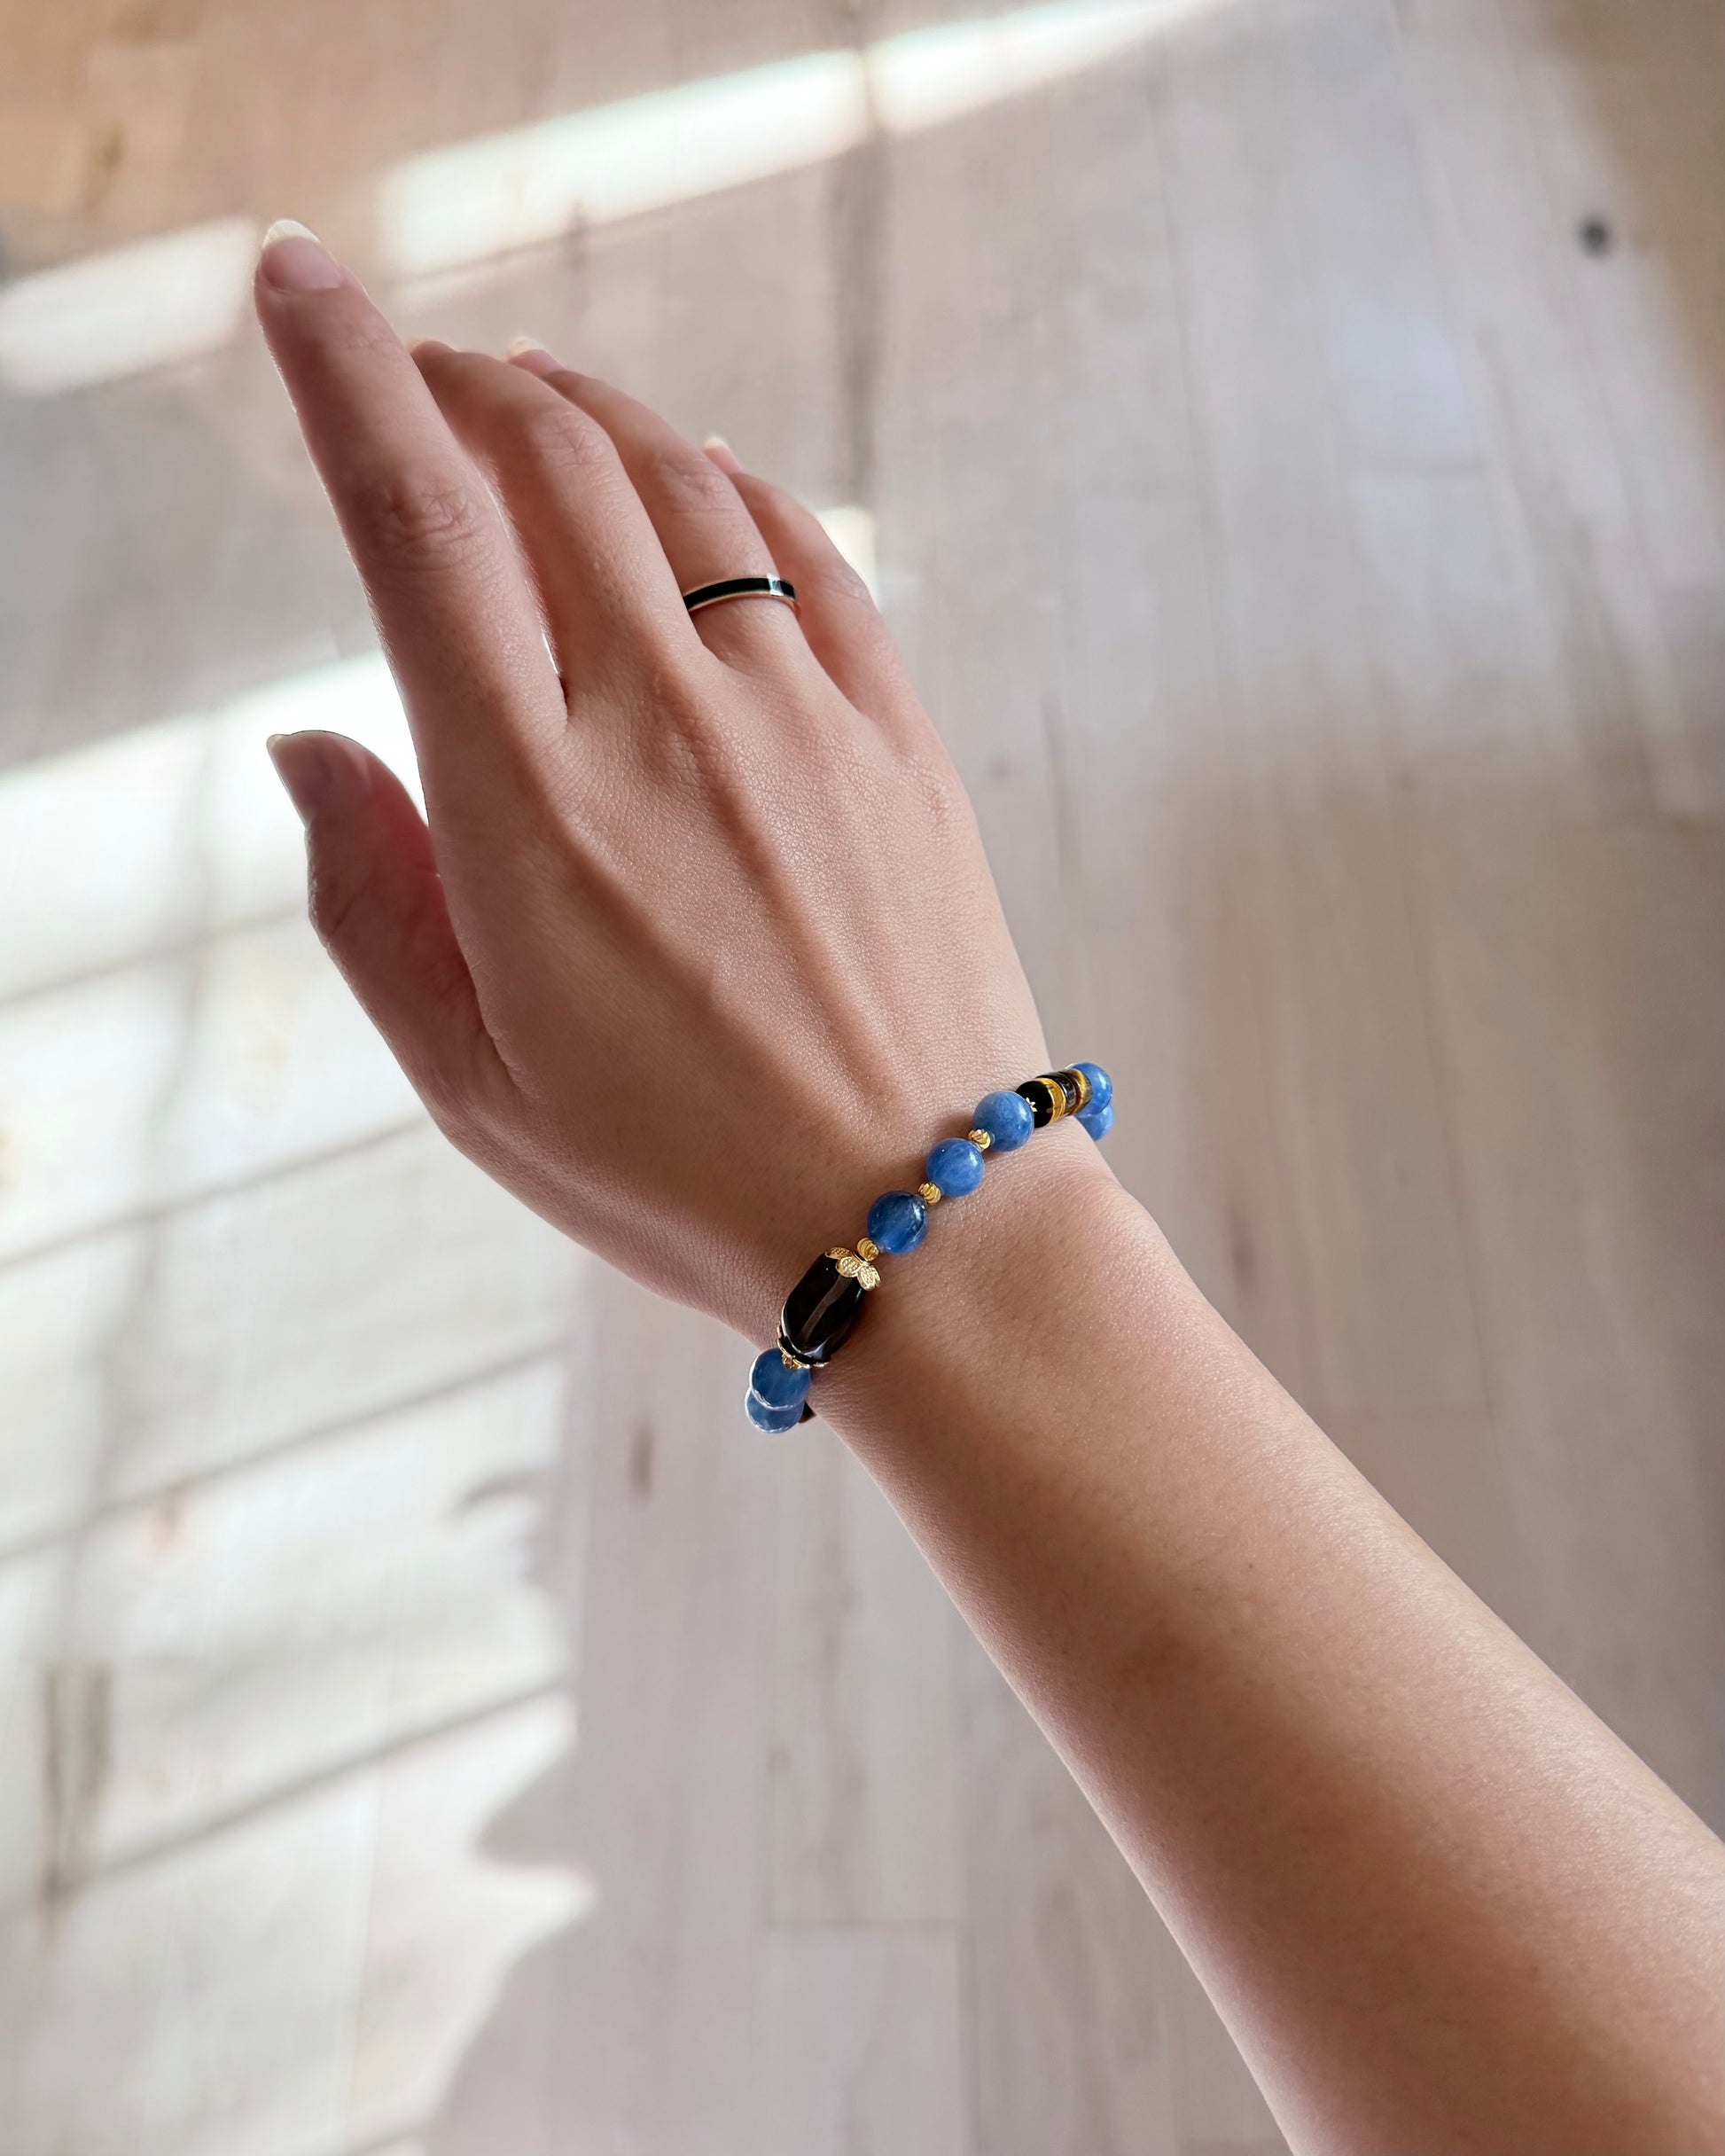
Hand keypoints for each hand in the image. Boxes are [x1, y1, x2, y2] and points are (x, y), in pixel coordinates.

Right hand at [255, 225, 1071, 1341]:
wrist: (920, 1217)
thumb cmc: (680, 1173)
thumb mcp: (471, 1081)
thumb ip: (368, 898)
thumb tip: (307, 745)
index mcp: (531, 813)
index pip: (417, 526)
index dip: (344, 376)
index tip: (299, 280)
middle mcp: (665, 728)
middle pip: (548, 463)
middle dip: (460, 379)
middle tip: (418, 367)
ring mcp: (799, 718)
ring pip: (677, 482)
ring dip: (586, 410)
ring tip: (531, 399)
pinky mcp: (896, 734)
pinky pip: (806, 551)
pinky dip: (729, 483)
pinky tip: (693, 474)